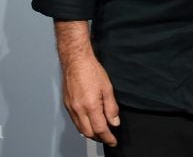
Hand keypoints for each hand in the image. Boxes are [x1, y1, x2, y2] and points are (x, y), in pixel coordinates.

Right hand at [55, 21, 119, 145]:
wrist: (76, 62)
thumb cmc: (92, 71)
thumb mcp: (108, 88)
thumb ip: (111, 107)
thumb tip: (114, 122)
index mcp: (90, 106)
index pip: (100, 129)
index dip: (107, 137)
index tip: (113, 141)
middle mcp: (78, 110)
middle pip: (88, 132)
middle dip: (99, 138)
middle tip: (108, 138)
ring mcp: (71, 108)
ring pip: (80, 128)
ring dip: (90, 133)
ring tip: (101, 132)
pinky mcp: (67, 105)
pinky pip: (75, 121)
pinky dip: (83, 126)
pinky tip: (90, 123)